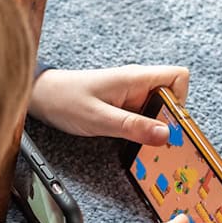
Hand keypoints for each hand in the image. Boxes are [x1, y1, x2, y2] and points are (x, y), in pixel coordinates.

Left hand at [28, 65, 190, 144]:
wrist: (40, 97)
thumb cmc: (65, 100)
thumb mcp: (99, 118)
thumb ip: (132, 126)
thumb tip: (165, 134)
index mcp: (136, 78)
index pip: (178, 77)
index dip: (181, 100)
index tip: (171, 124)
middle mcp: (136, 84)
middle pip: (170, 98)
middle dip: (168, 121)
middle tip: (157, 142)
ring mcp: (129, 95)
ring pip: (156, 110)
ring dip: (153, 128)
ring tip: (142, 145)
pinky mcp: (120, 107)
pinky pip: (140, 117)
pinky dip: (140, 131)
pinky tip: (130, 142)